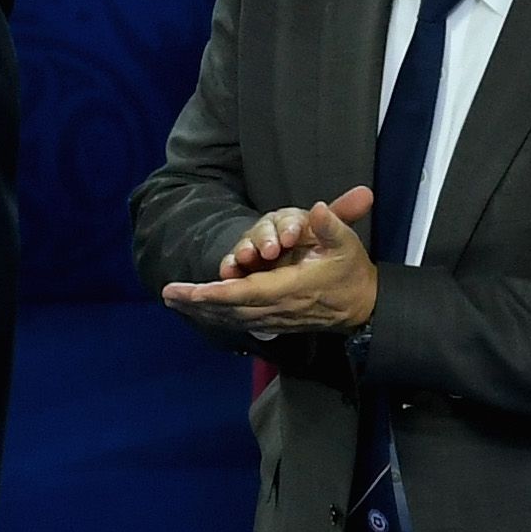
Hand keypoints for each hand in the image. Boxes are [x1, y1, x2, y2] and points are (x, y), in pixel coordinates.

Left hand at [163, 184, 378, 332]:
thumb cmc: (350, 272)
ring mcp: (273, 319)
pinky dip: (214, 315)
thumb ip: (332, 226)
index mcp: (290, 289)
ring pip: (229, 318)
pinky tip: (195, 309)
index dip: (217, 293)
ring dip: (199, 310)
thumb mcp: (347, 245)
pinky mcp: (271, 323)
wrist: (362, 306)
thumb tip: (318, 208)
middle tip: (168, 293)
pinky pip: (236, 321)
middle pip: (229, 309)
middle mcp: (277, 308)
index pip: (246, 293)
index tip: (191, 291)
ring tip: (172, 300)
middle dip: (197, 302)